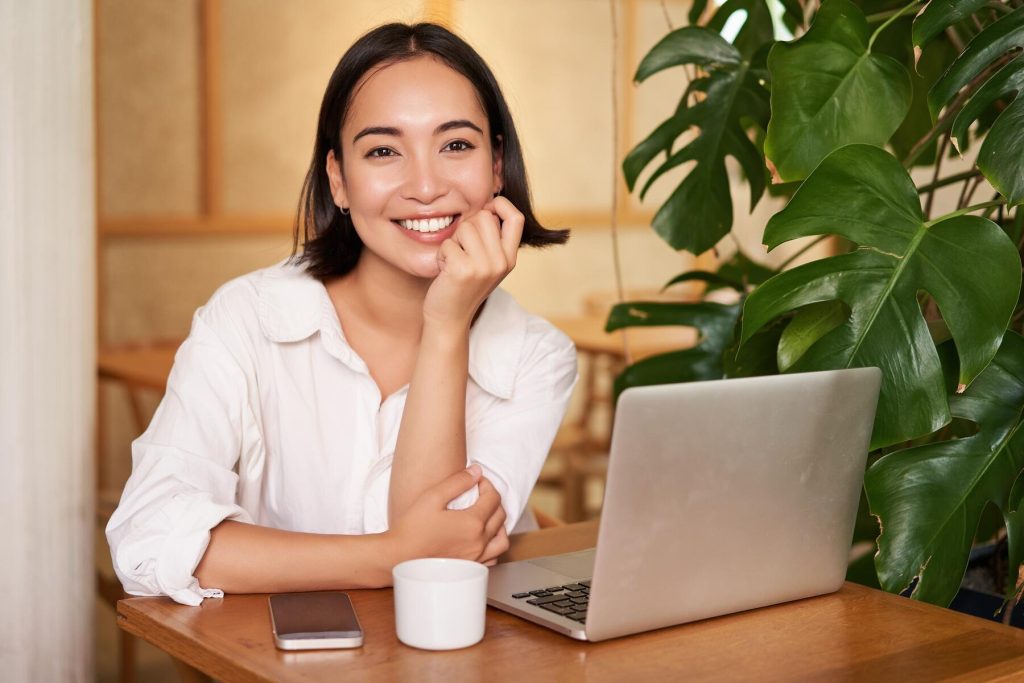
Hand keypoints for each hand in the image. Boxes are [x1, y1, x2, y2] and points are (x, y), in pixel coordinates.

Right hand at [389, 464, 508, 563]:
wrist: (398, 557)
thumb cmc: (412, 529)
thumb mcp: (433, 497)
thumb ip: (458, 481)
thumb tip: (477, 471)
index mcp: (473, 523)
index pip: (493, 498)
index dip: (487, 484)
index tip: (476, 481)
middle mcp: (479, 541)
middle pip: (500, 515)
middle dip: (493, 499)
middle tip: (479, 493)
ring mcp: (476, 557)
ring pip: (502, 538)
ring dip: (499, 524)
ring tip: (486, 515)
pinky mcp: (470, 567)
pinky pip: (493, 557)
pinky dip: (493, 545)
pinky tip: (483, 539)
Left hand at [422, 196, 523, 329]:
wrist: (450, 319)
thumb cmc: (463, 287)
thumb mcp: (486, 264)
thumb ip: (492, 240)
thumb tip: (488, 205)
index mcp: (510, 258)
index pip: (516, 217)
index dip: (500, 205)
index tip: (485, 210)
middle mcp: (501, 262)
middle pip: (485, 217)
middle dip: (467, 227)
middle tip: (461, 248)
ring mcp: (484, 267)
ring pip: (465, 227)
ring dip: (453, 241)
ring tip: (453, 261)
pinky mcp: (464, 270)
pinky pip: (448, 243)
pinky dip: (441, 254)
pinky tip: (445, 270)